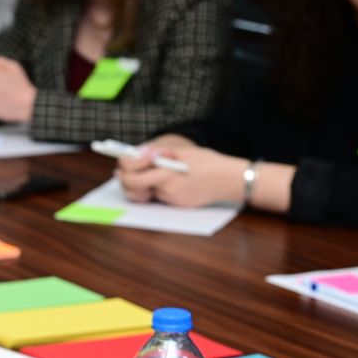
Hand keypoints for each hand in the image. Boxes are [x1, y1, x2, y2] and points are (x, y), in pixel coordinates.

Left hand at [117, 144, 246, 206]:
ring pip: (142, 193)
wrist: (231, 181)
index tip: (127, 159)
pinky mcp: (175, 205)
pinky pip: (157, 196)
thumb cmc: (208, 162)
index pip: (131, 173)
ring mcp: (170, 199)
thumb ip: (158, 154)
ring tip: (149, 172)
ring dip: (139, 184)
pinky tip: (166, 179)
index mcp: (165, 172)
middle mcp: (165, 188)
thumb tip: (136, 154)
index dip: (126, 166)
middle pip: (130, 187)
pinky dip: (156, 188)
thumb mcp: (182, 152)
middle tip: (131, 168)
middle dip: (128, 178)